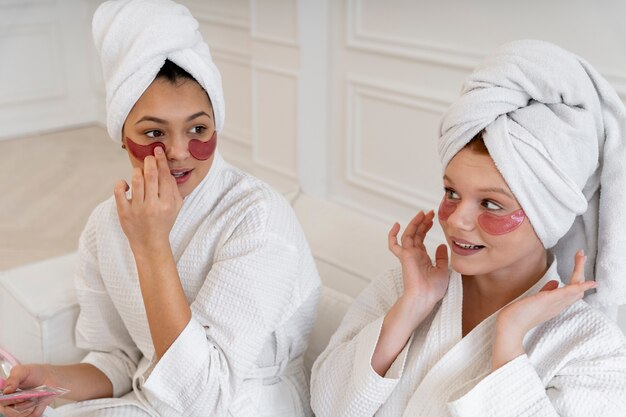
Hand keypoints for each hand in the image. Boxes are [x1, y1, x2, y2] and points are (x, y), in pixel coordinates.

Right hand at [1, 364, 53, 416]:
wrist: (49, 376)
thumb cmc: (34, 373)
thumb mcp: (22, 370)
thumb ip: (13, 378)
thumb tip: (7, 390)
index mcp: (5, 393)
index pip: (1, 402)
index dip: (9, 402)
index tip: (20, 397)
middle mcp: (10, 403)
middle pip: (8, 412)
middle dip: (20, 405)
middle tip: (29, 397)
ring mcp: (20, 409)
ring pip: (20, 415)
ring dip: (29, 407)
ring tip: (35, 397)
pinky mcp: (31, 413)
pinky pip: (31, 416)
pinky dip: (36, 410)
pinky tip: (39, 402)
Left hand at [114, 147, 182, 252]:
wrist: (150, 243)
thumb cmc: (164, 222)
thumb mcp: (176, 207)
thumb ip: (174, 189)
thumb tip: (167, 170)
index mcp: (168, 203)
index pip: (165, 176)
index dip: (161, 161)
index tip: (158, 151)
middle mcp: (154, 205)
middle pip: (151, 175)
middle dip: (149, 161)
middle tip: (148, 157)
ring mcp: (138, 209)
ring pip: (136, 180)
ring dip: (137, 171)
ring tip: (138, 171)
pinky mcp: (124, 212)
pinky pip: (119, 192)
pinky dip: (121, 184)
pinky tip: (126, 184)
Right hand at [388, 210, 449, 316]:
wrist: (425, 297)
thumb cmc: (433, 289)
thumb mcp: (443, 270)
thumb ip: (440, 257)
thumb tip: (440, 245)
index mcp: (422, 258)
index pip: (421, 239)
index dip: (426, 227)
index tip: (432, 219)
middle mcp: (414, 255)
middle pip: (415, 234)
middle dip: (422, 222)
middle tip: (429, 213)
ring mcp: (408, 255)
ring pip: (408, 235)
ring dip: (415, 223)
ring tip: (423, 214)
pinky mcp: (404, 257)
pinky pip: (394, 245)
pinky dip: (393, 235)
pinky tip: (397, 224)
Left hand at [492, 250, 595, 369]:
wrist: (510, 326)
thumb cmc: (521, 314)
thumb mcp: (537, 300)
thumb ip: (547, 291)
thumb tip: (555, 282)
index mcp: (557, 304)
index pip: (573, 290)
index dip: (578, 277)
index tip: (578, 261)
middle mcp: (559, 304)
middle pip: (578, 288)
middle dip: (581, 270)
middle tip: (581, 254)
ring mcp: (555, 303)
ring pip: (576, 288)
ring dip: (580, 270)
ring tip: (581, 255)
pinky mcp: (549, 300)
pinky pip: (568, 293)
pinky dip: (580, 287)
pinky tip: (589, 282)